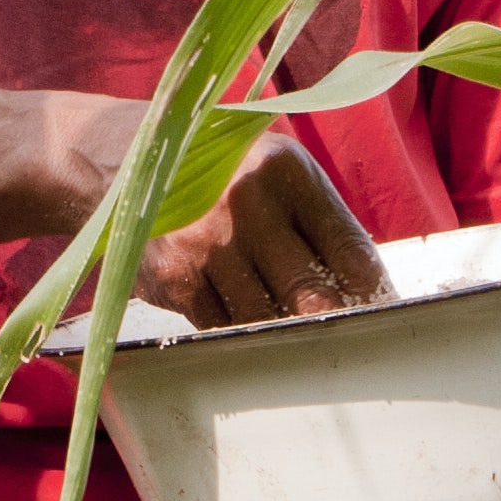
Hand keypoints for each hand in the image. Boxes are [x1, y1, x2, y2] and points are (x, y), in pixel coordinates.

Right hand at [57, 118, 386, 328]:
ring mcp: (208, 245)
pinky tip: (239, 316)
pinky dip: (238, 329)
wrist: (119, 160)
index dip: (373, 296)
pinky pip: (224, 327)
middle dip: (333, 324)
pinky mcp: (174, 280)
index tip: (381, 317)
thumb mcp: (272, 167)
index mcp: (287, 172)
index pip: (352, 254)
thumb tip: (364, 289)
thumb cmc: (214, 168)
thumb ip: (316, 218)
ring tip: (292, 331)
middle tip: (347, 340)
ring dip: (283, 332)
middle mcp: (249, 205)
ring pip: (269, 321)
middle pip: (315, 297)